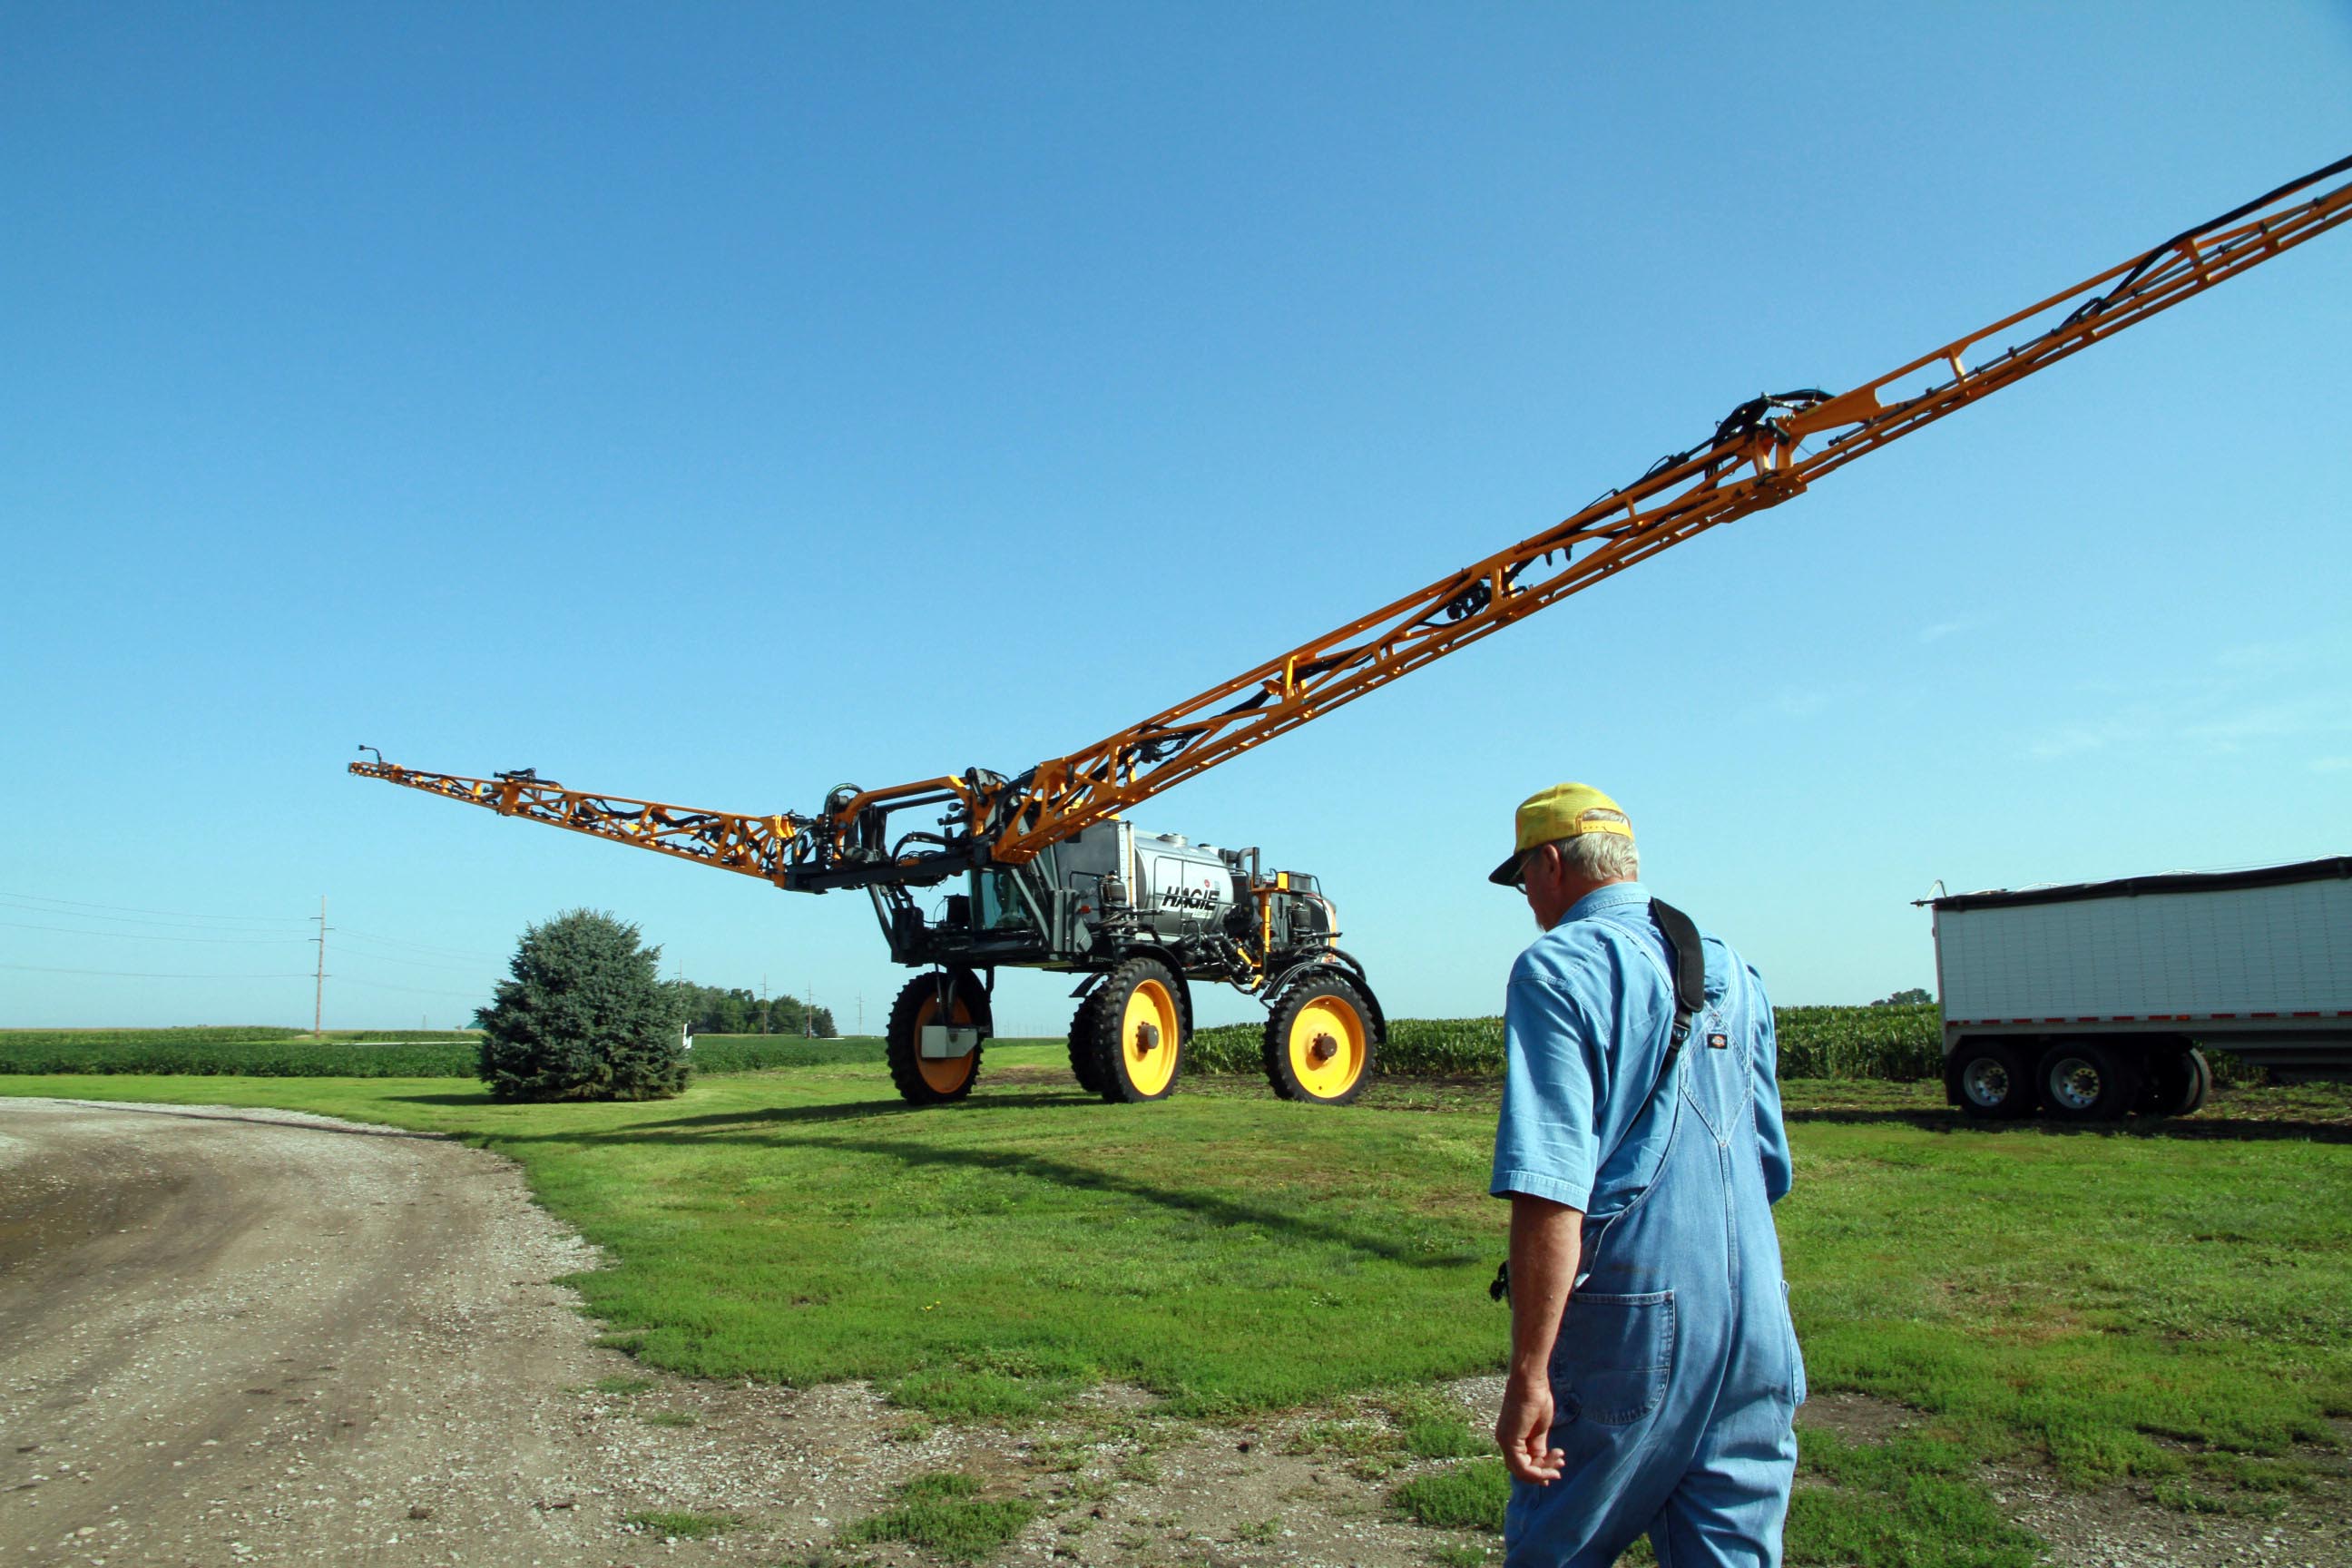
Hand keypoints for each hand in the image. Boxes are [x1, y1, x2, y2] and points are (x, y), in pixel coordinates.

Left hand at [1496, 1367, 1563, 1483]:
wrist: (1531, 1381)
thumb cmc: (1536, 1397)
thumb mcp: (1539, 1428)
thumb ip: (1538, 1445)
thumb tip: (1541, 1460)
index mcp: (1510, 1436)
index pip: (1522, 1462)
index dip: (1538, 1470)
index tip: (1557, 1468)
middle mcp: (1504, 1440)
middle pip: (1521, 1469)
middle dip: (1542, 1473)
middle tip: (1559, 1468)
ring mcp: (1505, 1441)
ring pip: (1521, 1471)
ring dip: (1542, 1473)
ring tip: (1559, 1465)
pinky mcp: (1509, 1441)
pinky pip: (1521, 1466)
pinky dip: (1537, 1471)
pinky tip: (1551, 1467)